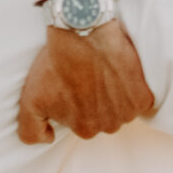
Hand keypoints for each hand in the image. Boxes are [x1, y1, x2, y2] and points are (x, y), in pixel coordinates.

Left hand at [17, 21, 155, 144]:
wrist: (83, 34)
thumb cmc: (56, 64)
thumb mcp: (29, 99)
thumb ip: (31, 130)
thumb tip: (48, 139)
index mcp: (85, 129)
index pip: (85, 121)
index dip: (78, 102)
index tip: (75, 84)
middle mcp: (109, 126)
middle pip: (105, 117)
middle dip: (98, 100)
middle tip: (89, 76)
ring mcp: (128, 112)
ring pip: (123, 108)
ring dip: (116, 94)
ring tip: (103, 72)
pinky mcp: (143, 96)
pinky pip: (140, 98)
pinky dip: (132, 87)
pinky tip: (119, 72)